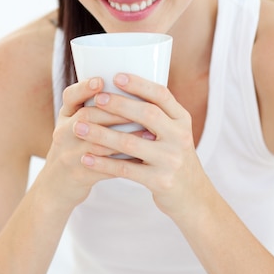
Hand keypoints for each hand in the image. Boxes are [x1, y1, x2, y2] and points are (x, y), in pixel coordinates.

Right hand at [42, 76, 133, 209]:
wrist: (55, 187)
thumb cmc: (75, 148)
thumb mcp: (76, 125)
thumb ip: (97, 109)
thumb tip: (135, 89)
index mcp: (65, 116)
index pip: (70, 96)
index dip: (84, 87)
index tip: (101, 81)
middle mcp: (63, 132)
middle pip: (86, 117)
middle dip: (114, 112)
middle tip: (141, 110)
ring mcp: (69, 155)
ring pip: (97, 144)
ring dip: (125, 137)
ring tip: (148, 134)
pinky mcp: (78, 175)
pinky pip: (104, 168)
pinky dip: (124, 162)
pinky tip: (142, 158)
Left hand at [73, 73, 205, 220]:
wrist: (194, 197)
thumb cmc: (175, 158)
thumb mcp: (176, 132)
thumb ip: (158, 114)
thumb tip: (124, 88)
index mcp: (182, 119)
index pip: (162, 95)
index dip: (139, 84)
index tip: (116, 76)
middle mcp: (180, 136)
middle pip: (147, 114)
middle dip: (119, 104)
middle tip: (96, 99)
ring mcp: (171, 160)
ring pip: (131, 143)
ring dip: (101, 134)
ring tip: (80, 128)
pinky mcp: (160, 181)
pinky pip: (126, 170)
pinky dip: (103, 163)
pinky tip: (86, 158)